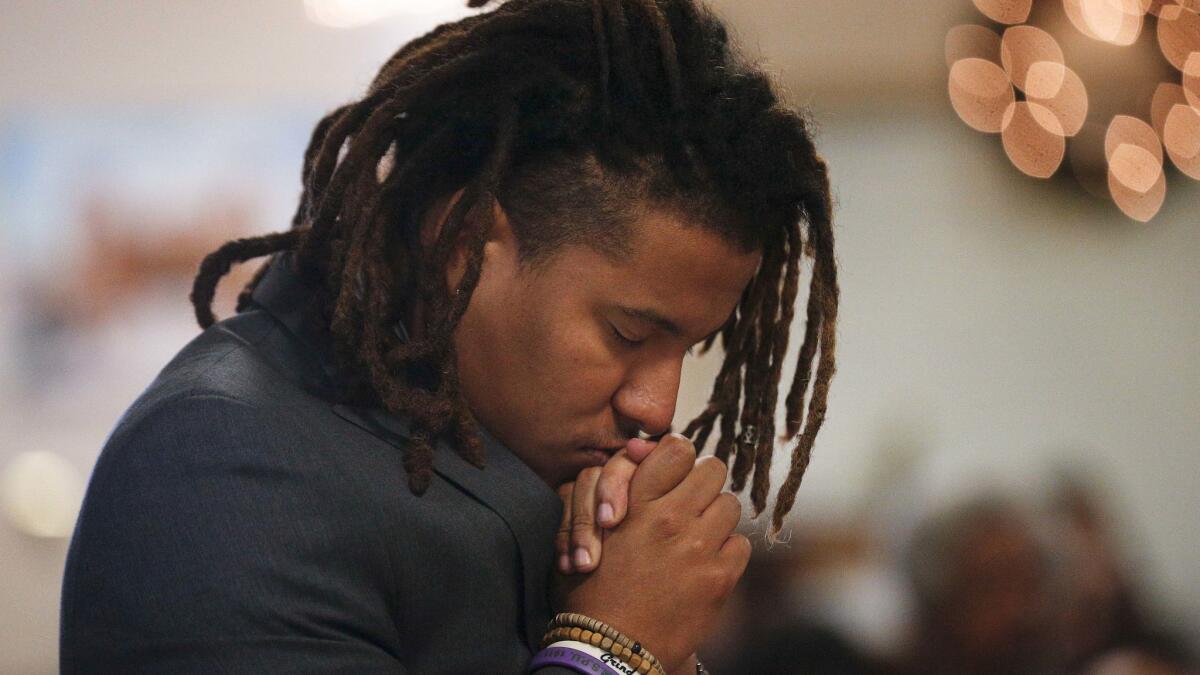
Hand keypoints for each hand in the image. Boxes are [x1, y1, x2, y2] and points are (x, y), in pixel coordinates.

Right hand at [560, 433, 750, 673]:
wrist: (609, 646)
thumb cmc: (591, 585)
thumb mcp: (591, 526)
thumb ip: (617, 485)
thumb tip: (643, 448)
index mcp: (637, 501)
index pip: (678, 449)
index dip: (679, 458)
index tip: (676, 472)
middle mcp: (671, 518)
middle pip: (712, 470)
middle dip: (702, 483)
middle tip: (691, 501)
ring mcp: (698, 547)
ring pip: (730, 504)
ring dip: (716, 517)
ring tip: (698, 534)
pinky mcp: (719, 577)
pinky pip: (741, 545)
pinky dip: (727, 551)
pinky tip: (706, 563)